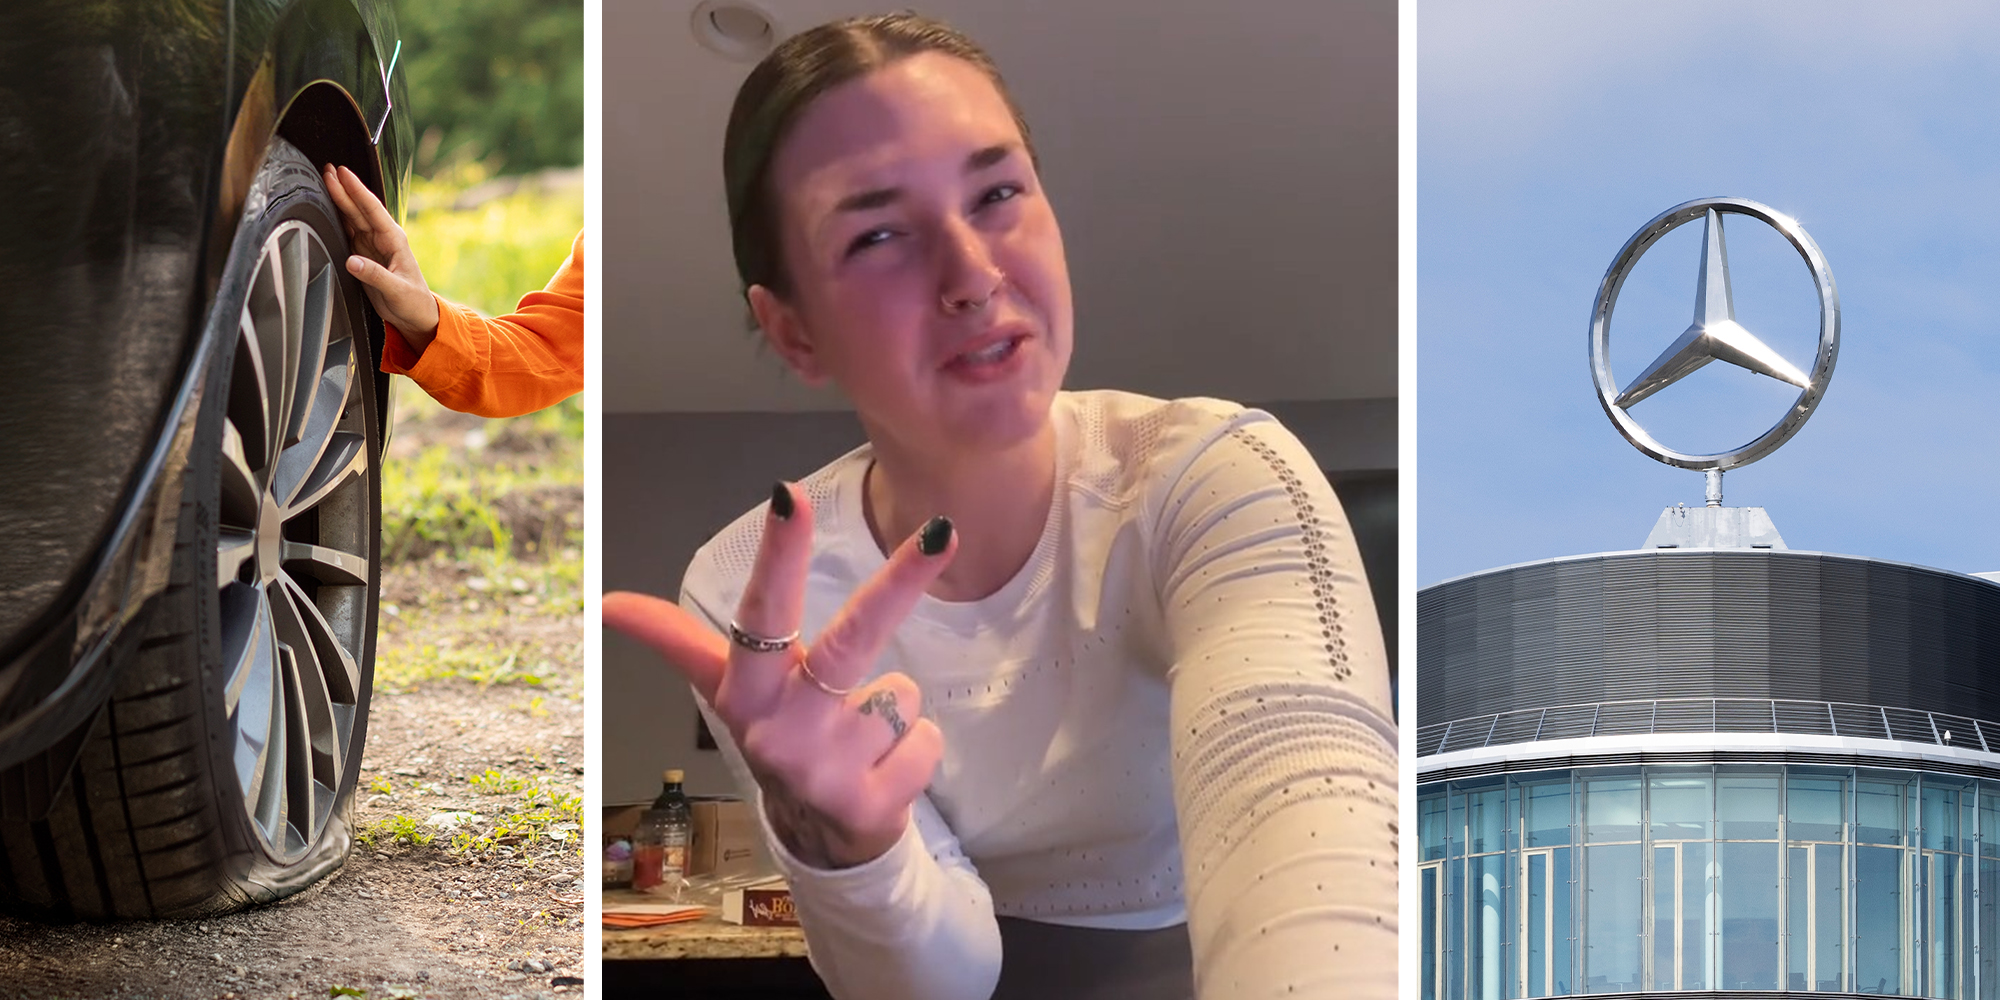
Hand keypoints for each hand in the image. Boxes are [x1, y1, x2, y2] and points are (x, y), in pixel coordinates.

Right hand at [321, 163, 441, 351]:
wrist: (416, 315)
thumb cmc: (413, 302)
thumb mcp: (396, 290)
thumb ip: (374, 275)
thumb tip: (352, 262)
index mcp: (393, 240)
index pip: (371, 210)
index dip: (356, 190)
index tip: (343, 173)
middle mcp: (382, 238)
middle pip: (359, 208)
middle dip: (344, 188)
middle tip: (327, 169)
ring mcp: (372, 245)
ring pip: (352, 216)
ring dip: (340, 198)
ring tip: (325, 179)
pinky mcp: (363, 254)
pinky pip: (348, 231)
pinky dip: (337, 218)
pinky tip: (327, 207)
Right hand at [602, 483, 955, 869]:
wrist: (818, 839)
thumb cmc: (780, 739)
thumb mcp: (729, 693)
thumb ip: (676, 640)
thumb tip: (607, 602)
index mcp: (748, 691)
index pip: (760, 613)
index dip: (777, 556)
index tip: (788, 496)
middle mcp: (781, 729)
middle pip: (849, 641)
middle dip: (897, 583)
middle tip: (942, 533)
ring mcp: (827, 770)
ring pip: (900, 691)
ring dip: (894, 705)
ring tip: (861, 735)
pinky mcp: (873, 804)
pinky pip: (927, 738)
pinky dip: (918, 746)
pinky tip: (884, 768)